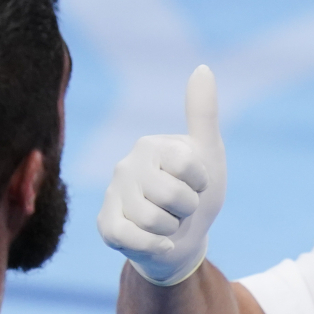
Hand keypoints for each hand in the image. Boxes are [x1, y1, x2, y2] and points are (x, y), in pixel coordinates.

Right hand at [96, 65, 226, 286]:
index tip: (197, 184)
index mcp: (150, 145)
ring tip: (168, 223)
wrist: (184, 240)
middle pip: (172, 196)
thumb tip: (202, 67)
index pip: (188, 168)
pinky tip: (157, 241)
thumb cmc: (197, 194)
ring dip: (172, 230)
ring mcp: (112, 195)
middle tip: (181, 209)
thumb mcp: (208, 154)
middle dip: (187, 210)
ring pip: (153, 221)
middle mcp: (125, 165)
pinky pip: (133, 239)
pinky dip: (155, 246)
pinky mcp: (105, 225)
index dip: (201, 184)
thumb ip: (203, 113)